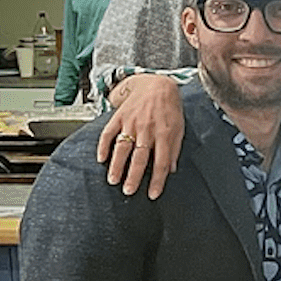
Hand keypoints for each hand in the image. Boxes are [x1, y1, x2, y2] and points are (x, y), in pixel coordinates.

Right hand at [97, 72, 184, 198]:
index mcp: (165, 134)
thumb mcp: (179, 129)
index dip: (157, 180)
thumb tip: (171, 170)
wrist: (157, 85)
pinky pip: (108, 132)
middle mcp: (147, 129)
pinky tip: (101, 159)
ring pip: (122, 146)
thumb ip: (174, 150)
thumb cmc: (170, 110)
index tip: (152, 194)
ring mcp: (131, 122)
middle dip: (133, 176)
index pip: (161, 162)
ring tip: (113, 180)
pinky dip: (103, 145)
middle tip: (128, 191)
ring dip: (117, 165)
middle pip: (139, 157)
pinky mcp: (119, 116)